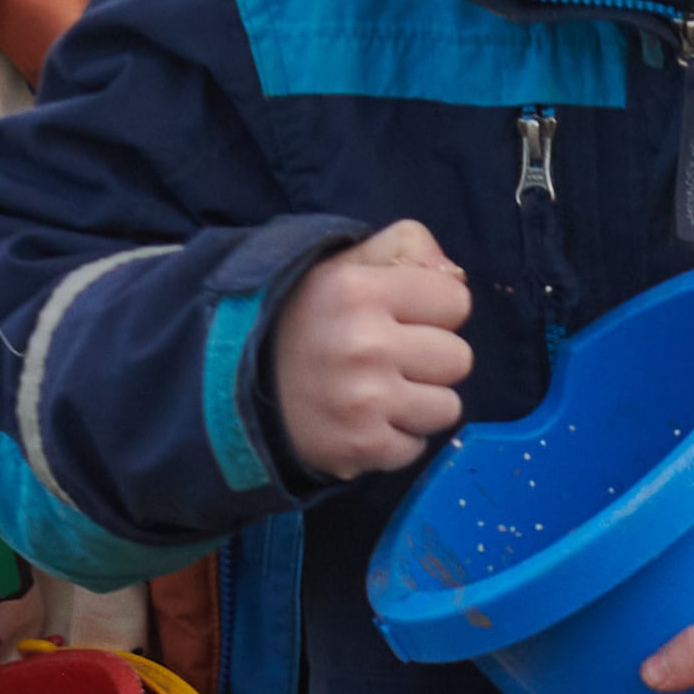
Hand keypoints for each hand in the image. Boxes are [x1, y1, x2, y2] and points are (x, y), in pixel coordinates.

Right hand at [268, 225, 471, 481]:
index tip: (401, 317)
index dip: (434, 310)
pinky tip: (363, 421)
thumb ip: (403, 247)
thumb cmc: (301, 319)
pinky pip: (418, 446)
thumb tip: (454, 272)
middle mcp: (365, 345)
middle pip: (459, 358)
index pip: (456, 302)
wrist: (234, 386)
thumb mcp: (342, 263)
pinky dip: (395, 438)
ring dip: (419, 403)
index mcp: (360, 290)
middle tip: (387, 359)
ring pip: (447, 406)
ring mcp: (365, 401)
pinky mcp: (362, 446)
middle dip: (429, 359)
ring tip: (378, 392)